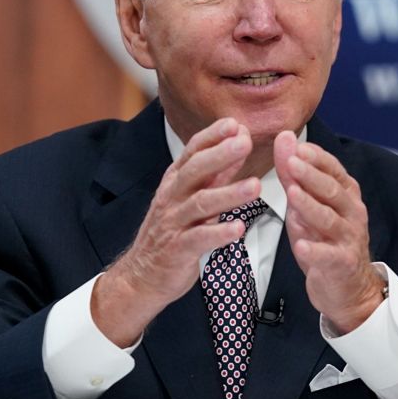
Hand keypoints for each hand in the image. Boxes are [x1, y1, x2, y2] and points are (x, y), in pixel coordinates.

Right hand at [92, 118, 261, 345]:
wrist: (142, 275)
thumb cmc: (172, 232)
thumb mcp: (192, 198)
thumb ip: (215, 175)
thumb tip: (237, 146)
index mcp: (175, 182)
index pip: (192, 151)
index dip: (212, 136)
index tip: (236, 124)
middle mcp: (172, 198)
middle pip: (195, 171)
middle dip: (220, 155)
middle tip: (245, 143)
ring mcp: (173, 224)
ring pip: (200, 204)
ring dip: (228, 194)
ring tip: (255, 186)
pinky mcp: (178, 250)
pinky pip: (199, 239)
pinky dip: (219, 234)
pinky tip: (239, 229)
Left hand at [274, 132, 385, 333]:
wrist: (348, 286)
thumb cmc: (325, 240)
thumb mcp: (306, 205)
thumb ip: (294, 174)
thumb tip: (284, 139)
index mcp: (345, 194)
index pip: (333, 169)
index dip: (316, 157)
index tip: (297, 146)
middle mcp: (351, 212)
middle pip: (332, 190)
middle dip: (311, 175)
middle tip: (292, 162)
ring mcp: (349, 238)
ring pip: (330, 219)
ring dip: (311, 206)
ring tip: (293, 194)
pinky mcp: (342, 263)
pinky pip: (328, 255)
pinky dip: (314, 250)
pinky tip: (301, 246)